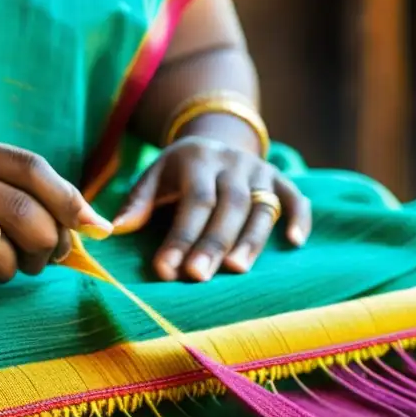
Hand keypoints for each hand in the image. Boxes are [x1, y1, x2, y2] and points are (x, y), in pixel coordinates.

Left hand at [112, 136, 310, 281]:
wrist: (216, 139)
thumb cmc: (178, 172)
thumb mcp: (153, 176)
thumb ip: (138, 202)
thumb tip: (116, 230)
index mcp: (198, 159)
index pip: (193, 200)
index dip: (181, 236)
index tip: (166, 269)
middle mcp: (232, 162)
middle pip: (228, 205)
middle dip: (213, 242)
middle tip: (198, 277)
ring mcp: (259, 170)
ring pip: (261, 206)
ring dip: (251, 239)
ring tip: (236, 270)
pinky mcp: (280, 179)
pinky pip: (295, 197)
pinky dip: (299, 218)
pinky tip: (295, 242)